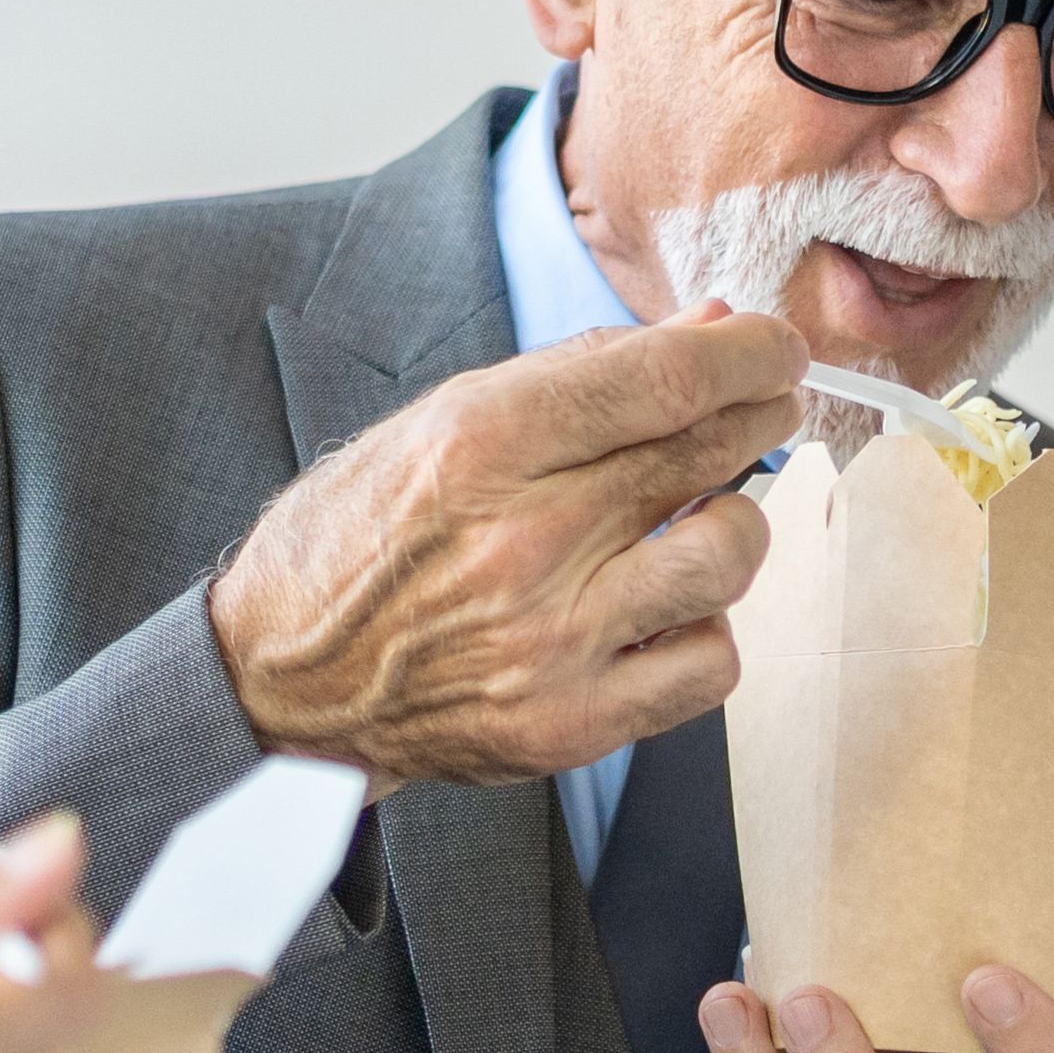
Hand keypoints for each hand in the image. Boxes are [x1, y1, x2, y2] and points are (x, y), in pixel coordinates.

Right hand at [208, 309, 808, 791]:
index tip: (774, 348)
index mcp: (479, 446)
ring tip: (697, 515)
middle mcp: (521, 544)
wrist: (279, 679)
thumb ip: (581, 375)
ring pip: (728, 557)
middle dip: (760, 415)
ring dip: (734, 522)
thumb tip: (711, 328)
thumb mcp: (442, 420)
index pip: (667, 380)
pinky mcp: (568, 724)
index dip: (749, 355)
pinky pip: (710, 662)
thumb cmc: (360, 539)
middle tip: (766, 405)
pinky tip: (662, 605)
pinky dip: (705, 624)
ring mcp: (550, 643)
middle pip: (708, 453)